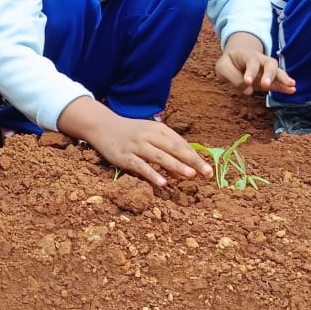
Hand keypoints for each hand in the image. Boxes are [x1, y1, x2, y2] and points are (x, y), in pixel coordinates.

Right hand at [60, 97, 211, 187]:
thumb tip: (183, 173)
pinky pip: (141, 166)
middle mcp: (148, 135)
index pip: (180, 143)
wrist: (102, 126)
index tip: (208, 168)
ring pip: (159, 156)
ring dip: (175, 166)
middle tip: (206, 173)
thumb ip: (167, 152)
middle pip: (174, 148)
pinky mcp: (124, 156)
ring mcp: (136, 145)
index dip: (194, 156)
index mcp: (158, 129)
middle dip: (191, 161)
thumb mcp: (150, 137)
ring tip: (190, 176)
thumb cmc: (131, 133)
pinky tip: (163, 183)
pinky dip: (152, 174)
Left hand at [215, 34, 295, 95]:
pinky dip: (285, 87)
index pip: (251, 62)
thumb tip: (248, 90)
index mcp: (247, 55)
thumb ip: (233, 78)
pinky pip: (278, 82)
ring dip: (283, 79)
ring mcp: (266, 69)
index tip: (247, 82)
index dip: (250, 72)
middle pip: (269, 64)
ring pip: (277, 71)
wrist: (233, 60)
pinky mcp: (269, 79)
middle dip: (269, 74)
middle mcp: (260, 60)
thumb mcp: (223, 68)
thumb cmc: (228, 64)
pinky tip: (292, 90)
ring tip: (291, 85)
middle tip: (265, 86)